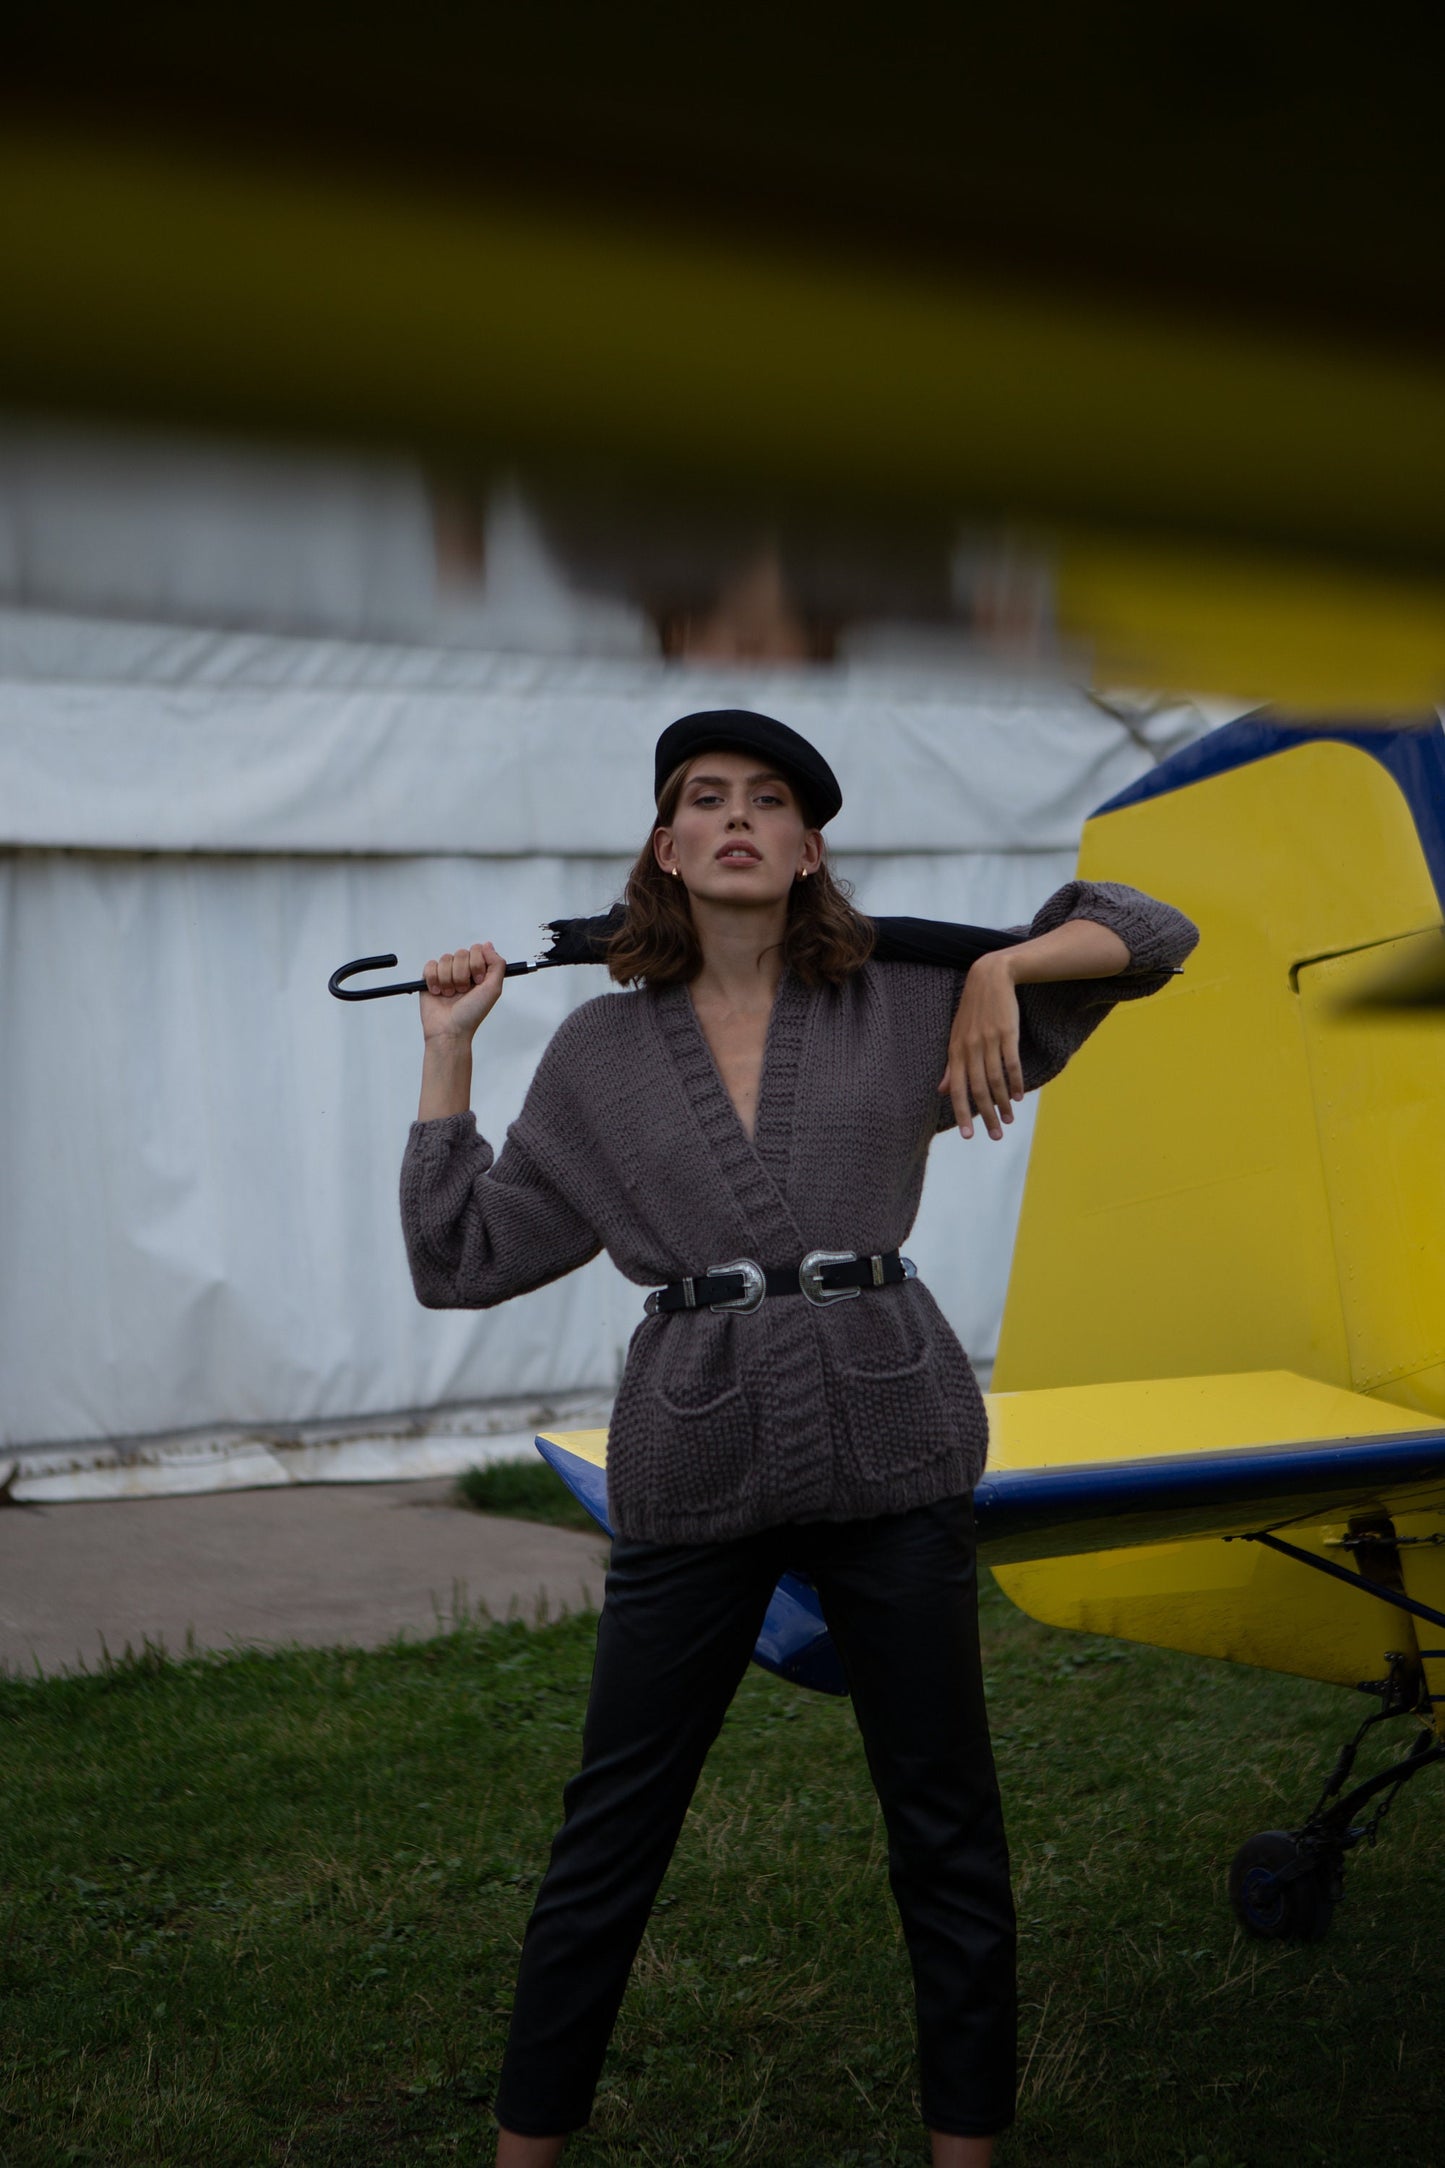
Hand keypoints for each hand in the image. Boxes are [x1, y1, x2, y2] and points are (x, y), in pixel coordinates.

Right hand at [419, 942, 505, 1042]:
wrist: (450, 1030)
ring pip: (445, 959)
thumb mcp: (493, 989)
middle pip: (461, 953)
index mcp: (478, 971)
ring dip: (448, 979)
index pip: (477, 950)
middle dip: (462, 974)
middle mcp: (463, 970)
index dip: (476, 964)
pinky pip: (430, 966)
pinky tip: (438, 993)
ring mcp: (446, 973)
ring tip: (450, 994)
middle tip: (463, 991)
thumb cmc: (472, 1014)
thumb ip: (497, 965)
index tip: (477, 981)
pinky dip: (434, 980)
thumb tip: (488, 945)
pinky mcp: (430, 978)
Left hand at [938, 952, 1023, 1139]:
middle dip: (986, 1115)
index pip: (956, 1089)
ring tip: (1009, 1120)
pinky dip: (1015, 1082)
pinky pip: (1011, 1063)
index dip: (961, 1113)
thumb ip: (950, 1065)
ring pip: (995, 1080)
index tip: (968, 1135)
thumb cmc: (972, 1011)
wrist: (990, 978)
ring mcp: (988, 1041)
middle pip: (978, 1089)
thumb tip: (941, 1090)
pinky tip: (1018, 1096)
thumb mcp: (956, 1036)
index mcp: (955, 1051)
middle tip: (996, 1135)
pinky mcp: (1007, 1033)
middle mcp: (969, 1048)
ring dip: (1003, 1103)